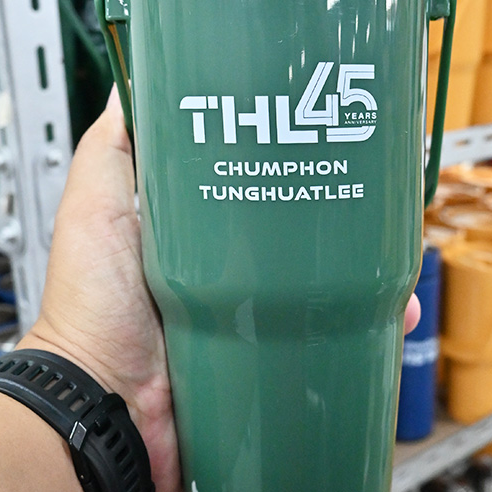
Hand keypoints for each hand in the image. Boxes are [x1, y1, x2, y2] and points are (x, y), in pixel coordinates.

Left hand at [21, 88, 421, 491]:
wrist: (105, 405)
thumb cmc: (91, 307)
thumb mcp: (95, 208)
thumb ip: (113, 150)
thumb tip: (130, 86)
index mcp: (196, 237)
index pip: (256, 190)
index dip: (289, 167)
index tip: (322, 142)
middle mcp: (228, 276)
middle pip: (298, 241)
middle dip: (340, 224)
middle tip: (373, 202)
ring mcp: (253, 322)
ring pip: (323, 291)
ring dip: (365, 277)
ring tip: (400, 262)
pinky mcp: (268, 364)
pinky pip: (326, 344)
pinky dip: (363, 334)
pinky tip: (393, 319)